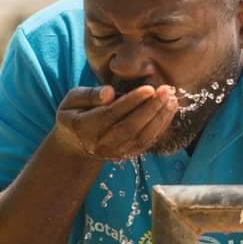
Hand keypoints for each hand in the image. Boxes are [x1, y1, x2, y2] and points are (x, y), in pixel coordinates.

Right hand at [52, 84, 177, 160]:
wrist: (77, 143)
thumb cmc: (75, 114)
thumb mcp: (71, 99)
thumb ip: (88, 95)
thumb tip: (109, 92)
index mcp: (83, 127)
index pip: (110, 115)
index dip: (131, 102)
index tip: (149, 88)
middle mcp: (100, 144)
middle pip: (129, 128)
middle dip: (151, 109)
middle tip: (166, 91)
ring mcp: (114, 152)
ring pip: (141, 137)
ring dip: (160, 118)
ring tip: (171, 99)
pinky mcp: (126, 155)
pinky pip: (147, 143)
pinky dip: (160, 127)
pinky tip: (168, 111)